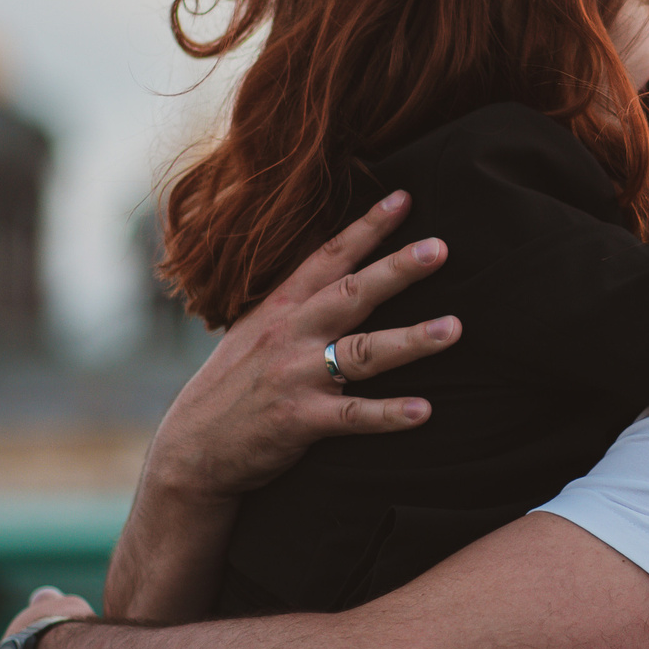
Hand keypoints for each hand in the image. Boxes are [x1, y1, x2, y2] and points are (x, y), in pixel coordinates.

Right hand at [140, 189, 464, 509]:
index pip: (329, 257)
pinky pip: (352, 415)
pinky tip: (425, 410)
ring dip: (411, 340)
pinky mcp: (300, 420)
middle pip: (352, 294)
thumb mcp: (254, 329)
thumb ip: (295, 299)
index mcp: (282, 308)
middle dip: (397, 270)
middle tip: (441, 248)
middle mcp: (291, 335)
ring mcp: (296, 376)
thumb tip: (335, 261)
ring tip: (454, 328)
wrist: (194, 449)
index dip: (367, 227)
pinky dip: (389, 414)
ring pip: (362, 353)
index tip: (404, 199)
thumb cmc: (234, 385)